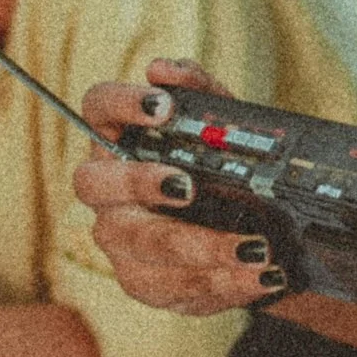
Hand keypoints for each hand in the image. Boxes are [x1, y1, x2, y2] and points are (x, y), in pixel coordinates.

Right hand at [73, 58, 286, 317]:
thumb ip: (199, 91)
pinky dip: (225, 283)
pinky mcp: (145, 282)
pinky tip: (261, 274)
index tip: (162, 106)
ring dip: (200, 246)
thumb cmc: (217, 167)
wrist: (246, 231)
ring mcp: (120, 241)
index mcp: (119, 140)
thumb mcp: (221, 126)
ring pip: (141, 245)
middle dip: (139, 183)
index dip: (121, 104)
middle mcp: (107, 192)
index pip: (97, 108)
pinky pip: (174, 288)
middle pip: (94, 184)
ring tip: (254, 247)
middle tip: (188, 185)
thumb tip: (163, 68)